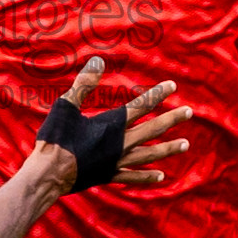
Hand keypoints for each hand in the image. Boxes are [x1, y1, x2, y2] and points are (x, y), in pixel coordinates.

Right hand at [36, 56, 191, 191]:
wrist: (48, 174)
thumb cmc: (55, 139)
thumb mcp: (65, 106)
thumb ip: (84, 84)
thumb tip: (98, 61)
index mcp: (111, 124)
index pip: (140, 106)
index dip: (157, 94)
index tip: (172, 86)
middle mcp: (119, 144)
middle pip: (152, 129)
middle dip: (172, 119)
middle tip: (190, 112)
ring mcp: (116, 162)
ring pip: (149, 154)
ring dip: (168, 148)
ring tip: (185, 144)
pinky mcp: (108, 176)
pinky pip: (133, 177)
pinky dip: (147, 176)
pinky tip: (160, 176)